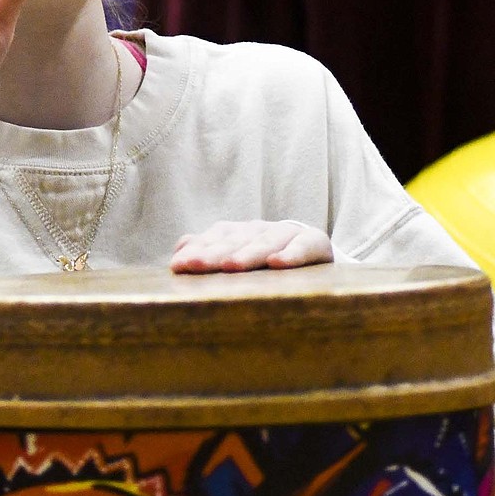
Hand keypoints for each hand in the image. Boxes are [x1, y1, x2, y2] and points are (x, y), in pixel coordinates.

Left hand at [169, 220, 332, 272]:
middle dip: (213, 253)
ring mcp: (287, 233)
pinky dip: (291, 254)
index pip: (214, 238)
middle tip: (195, 265)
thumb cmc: (268, 259)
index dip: (196, 250)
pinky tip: (277, 264)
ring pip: (265, 243)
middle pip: (235, 241)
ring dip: (247, 254)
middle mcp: (260, 229)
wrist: (316, 251)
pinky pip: (303, 246)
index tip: (177, 266)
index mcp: (240, 232)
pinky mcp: (315, 241)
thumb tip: (178, 251)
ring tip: (231, 266)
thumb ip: (209, 251)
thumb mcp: (240, 255)